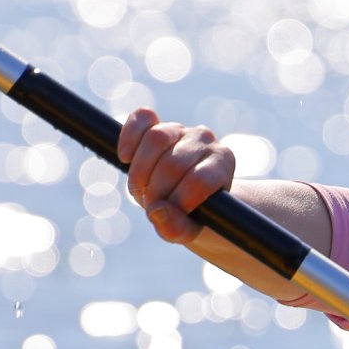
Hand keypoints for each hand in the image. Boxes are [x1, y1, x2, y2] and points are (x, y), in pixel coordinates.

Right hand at [118, 107, 234, 244]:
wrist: (187, 198)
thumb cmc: (192, 215)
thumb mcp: (189, 229)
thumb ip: (177, 228)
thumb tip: (157, 211)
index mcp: (223, 163)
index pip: (199, 180)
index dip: (179, 200)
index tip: (171, 215)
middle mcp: (206, 141)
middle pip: (173, 163)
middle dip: (156, 191)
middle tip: (152, 205)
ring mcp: (182, 129)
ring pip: (157, 139)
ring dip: (140, 171)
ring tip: (140, 190)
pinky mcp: (158, 123)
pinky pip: (142, 118)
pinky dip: (129, 137)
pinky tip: (125, 158)